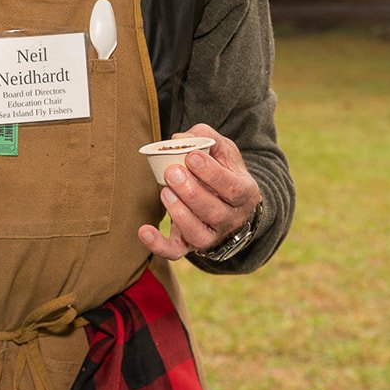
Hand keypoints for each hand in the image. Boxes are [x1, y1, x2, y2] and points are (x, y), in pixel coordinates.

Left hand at [137, 123, 261, 260]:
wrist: (229, 203)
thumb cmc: (224, 171)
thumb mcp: (223, 150)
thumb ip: (205, 137)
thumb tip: (178, 139)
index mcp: (244, 194)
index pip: (232, 188)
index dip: (212, 173)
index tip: (192, 157)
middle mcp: (231, 219)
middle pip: (214, 212)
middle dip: (192, 192)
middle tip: (172, 172)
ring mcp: (211, 235)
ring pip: (198, 234)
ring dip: (179, 214)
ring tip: (165, 192)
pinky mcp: (190, 245)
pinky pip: (176, 252)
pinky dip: (158, 245)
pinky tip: (144, 230)